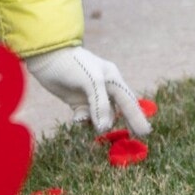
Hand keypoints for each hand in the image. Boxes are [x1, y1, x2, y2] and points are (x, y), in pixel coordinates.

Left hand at [25, 46, 150, 136]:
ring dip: (95, 122)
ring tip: (83, 117)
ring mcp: (91, 96)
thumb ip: (101, 105)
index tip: (146, 132)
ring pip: (100, 117)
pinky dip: (83, 121)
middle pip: (118, 110)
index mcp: (113, 79)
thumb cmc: (74, 65)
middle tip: (135, 137)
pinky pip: (86, 117)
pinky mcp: (77, 102)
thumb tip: (105, 128)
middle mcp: (105, 88)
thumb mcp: (92, 82)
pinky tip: (77, 118)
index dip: (137, 116)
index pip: (129, 101)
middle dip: (124, 122)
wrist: (49, 58)